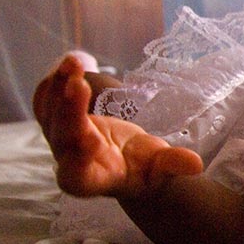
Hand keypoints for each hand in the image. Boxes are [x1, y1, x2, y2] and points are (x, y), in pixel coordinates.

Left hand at [33, 55, 202, 197]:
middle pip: (62, 139)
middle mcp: (69, 162)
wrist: (125, 162)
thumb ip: (173, 166)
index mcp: (93, 181)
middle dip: (69, 111)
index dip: (79, 159)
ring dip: (59, 88)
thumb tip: (196, 164)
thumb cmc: (144, 170)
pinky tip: (69, 64)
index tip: (91, 140)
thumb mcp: (161, 170)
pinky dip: (55, 82)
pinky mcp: (56, 121)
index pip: (78, 176)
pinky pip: (47, 101)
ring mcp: (58, 141)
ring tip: (74, 62)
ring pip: (50, 116)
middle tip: (79, 83)